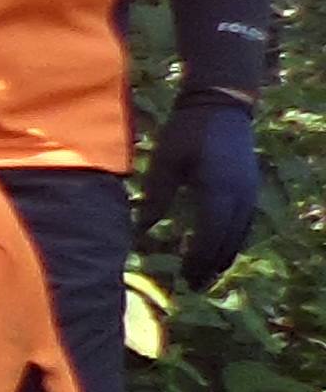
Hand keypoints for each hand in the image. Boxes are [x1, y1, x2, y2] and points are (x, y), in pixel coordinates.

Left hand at [142, 95, 261, 286]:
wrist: (221, 104)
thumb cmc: (187, 131)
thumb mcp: (165, 162)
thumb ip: (155, 196)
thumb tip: (141, 229)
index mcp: (218, 190)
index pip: (209, 236)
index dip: (197, 260)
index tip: (183, 279)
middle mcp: (240, 195)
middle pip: (227, 241)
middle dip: (210, 265)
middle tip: (193, 287)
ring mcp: (250, 192)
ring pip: (239, 234)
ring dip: (223, 256)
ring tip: (206, 276)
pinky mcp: (250, 187)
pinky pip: (244, 223)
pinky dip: (232, 240)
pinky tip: (220, 250)